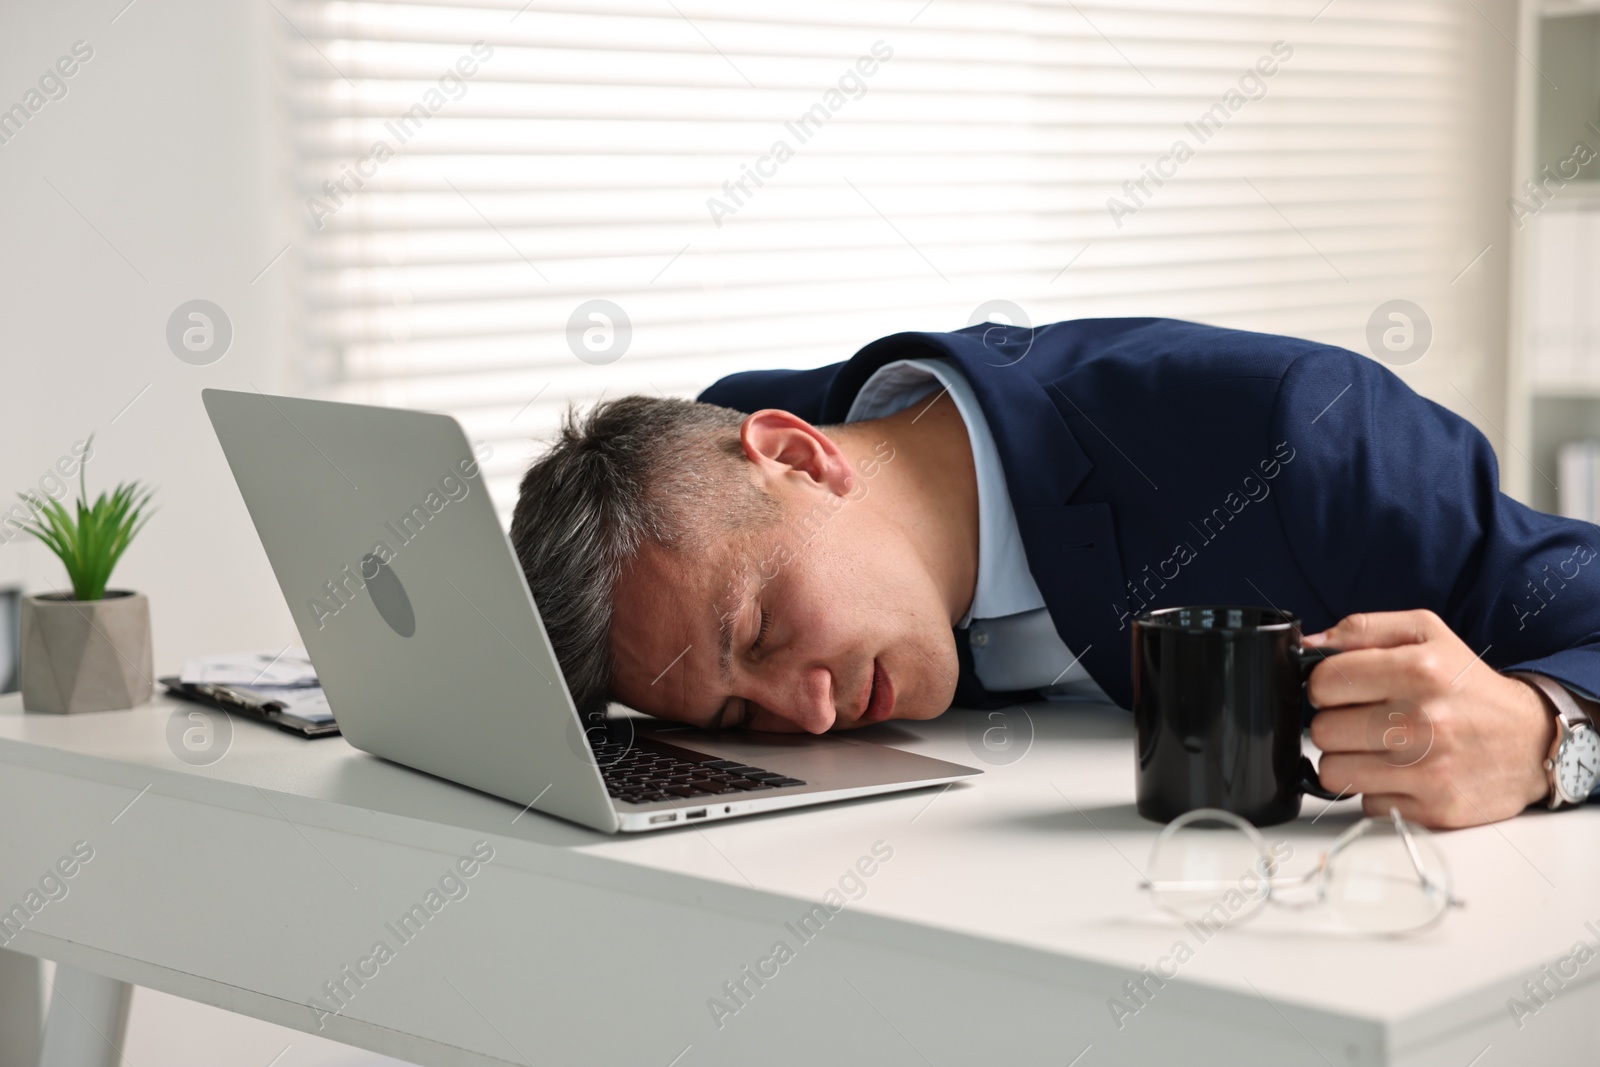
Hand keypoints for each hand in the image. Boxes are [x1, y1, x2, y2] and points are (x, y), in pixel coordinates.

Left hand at [1302, 609, 1555, 828]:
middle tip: (1363, 720)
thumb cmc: (1469, 686)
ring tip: (1377, 747)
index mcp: (1419, 670)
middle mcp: (1423, 721)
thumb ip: (1363, 629)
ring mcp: (1428, 770)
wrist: (1532, 740)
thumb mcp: (1427, 634)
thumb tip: (1309, 643)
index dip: (1325, 686)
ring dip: (1348, 761)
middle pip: (1322, 731)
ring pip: (1334, 772)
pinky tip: (1403, 773)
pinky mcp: (1433, 808)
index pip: (1324, 682)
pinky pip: (1367, 803)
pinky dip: (1378, 790)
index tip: (1343, 690)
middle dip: (1335, 724)